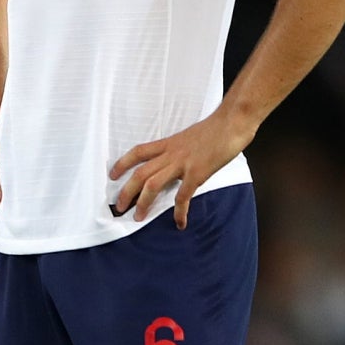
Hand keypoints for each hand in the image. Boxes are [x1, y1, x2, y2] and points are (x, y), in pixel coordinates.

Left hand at [109, 104, 255, 227]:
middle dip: (126, 192)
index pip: (138, 152)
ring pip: (153, 185)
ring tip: (138, 217)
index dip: (122, 163)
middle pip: (140, 173)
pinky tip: (180, 223)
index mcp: (169, 143)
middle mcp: (171, 153)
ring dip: (143, 203)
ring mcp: (183, 163)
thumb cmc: (217, 128)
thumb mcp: (190, 137)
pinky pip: (183, 196)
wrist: (232, 121)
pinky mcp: (197, 173)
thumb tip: (177, 163)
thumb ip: (180, 150)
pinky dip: (179, 212)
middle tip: (119, 207)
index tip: (112, 175)